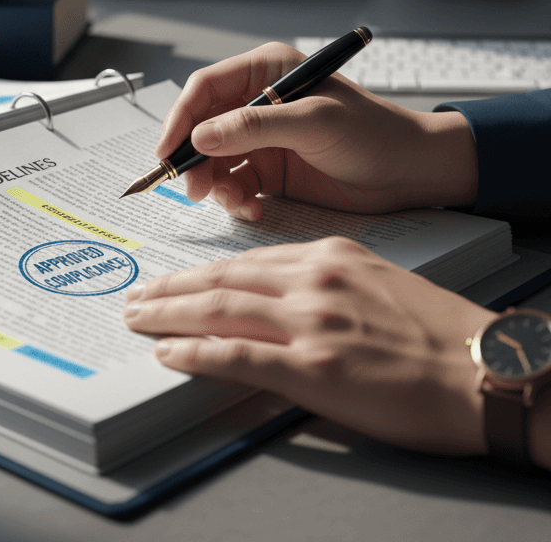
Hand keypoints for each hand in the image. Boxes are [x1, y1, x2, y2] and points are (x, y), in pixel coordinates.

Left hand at [124, 238, 497, 455]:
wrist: (489, 372)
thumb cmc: (442, 334)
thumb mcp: (377, 282)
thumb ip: (324, 282)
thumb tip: (278, 297)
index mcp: (328, 255)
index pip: (245, 260)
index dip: (201, 271)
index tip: (175, 278)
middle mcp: (312, 279)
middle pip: (221, 278)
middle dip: (171, 287)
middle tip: (138, 294)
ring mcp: (310, 322)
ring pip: (217, 309)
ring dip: (167, 313)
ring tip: (137, 317)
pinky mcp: (313, 367)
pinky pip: (234, 354)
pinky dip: (193, 353)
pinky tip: (167, 353)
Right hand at [157, 42, 477, 220]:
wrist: (412, 172)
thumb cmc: (375, 132)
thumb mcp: (314, 122)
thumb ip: (255, 127)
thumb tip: (200, 136)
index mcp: (266, 71)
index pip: (205, 89)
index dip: (181, 118)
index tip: (168, 150)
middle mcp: (257, 102)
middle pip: (202, 127)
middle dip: (193, 159)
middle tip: (194, 188)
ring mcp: (261, 138)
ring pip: (212, 160)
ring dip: (214, 183)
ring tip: (232, 201)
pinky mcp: (268, 169)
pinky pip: (233, 183)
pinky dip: (235, 199)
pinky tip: (252, 208)